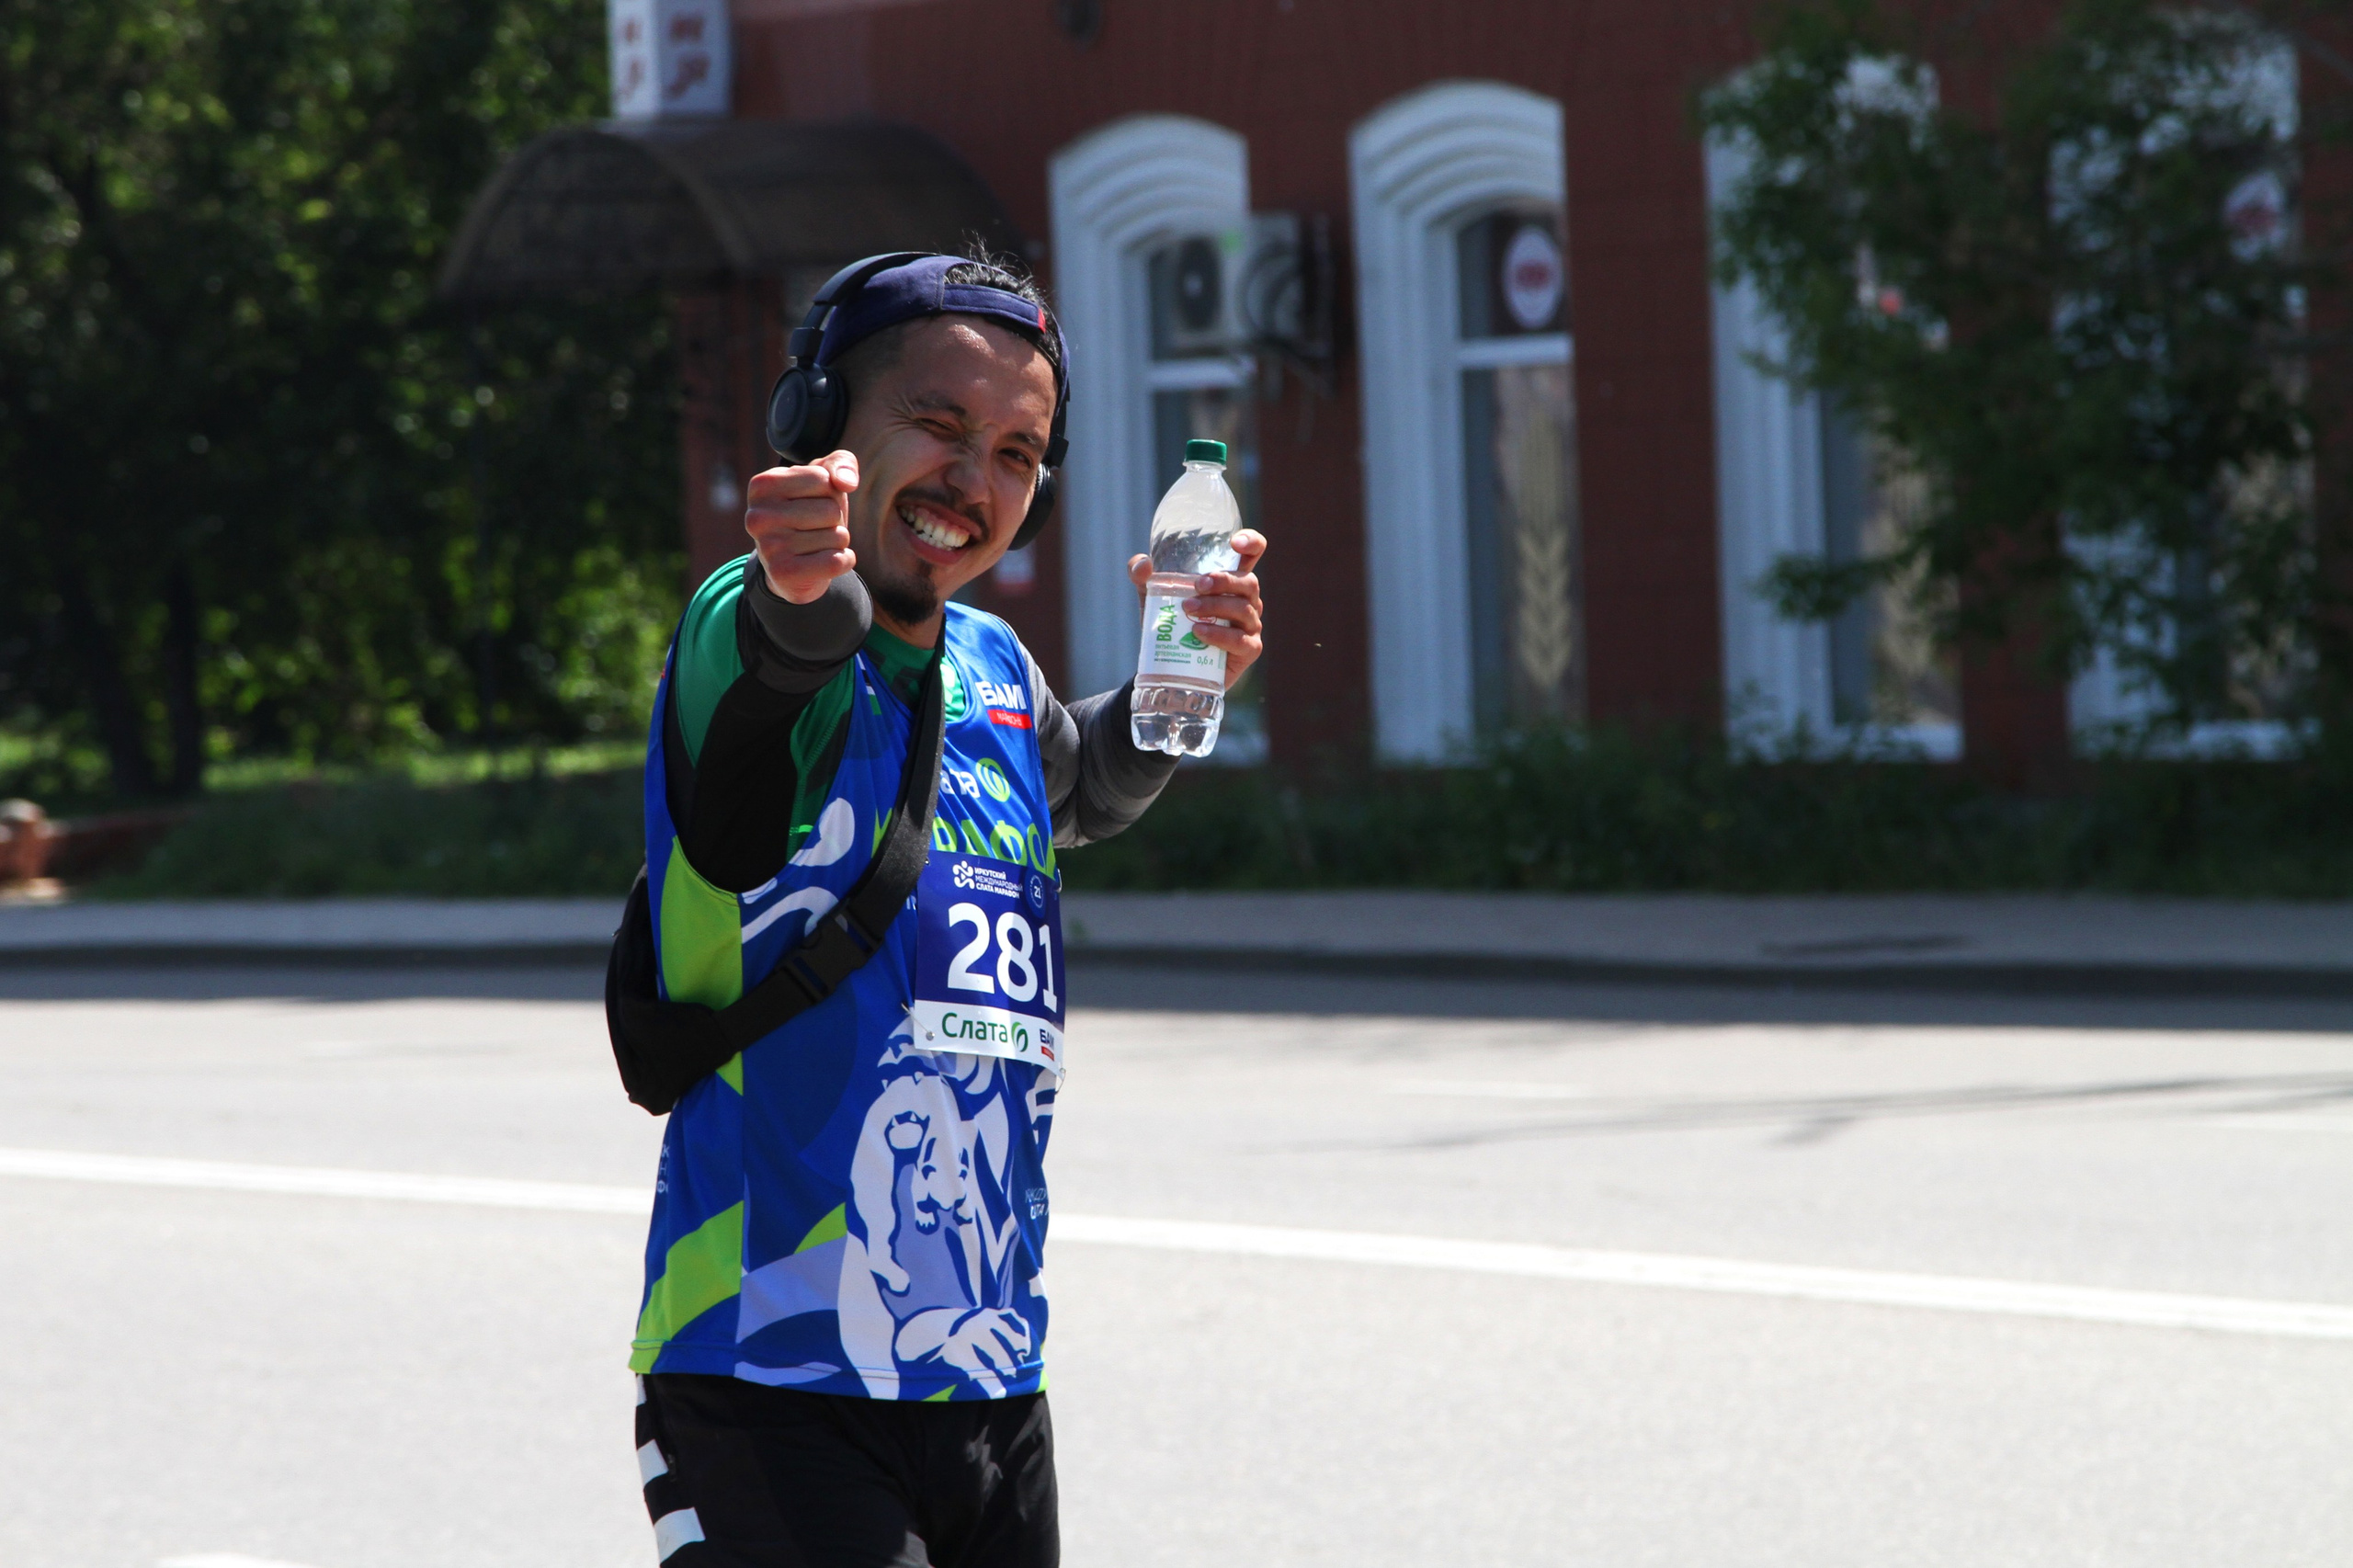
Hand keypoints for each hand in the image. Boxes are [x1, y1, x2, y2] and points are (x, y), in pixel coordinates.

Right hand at [746, 451, 857, 603]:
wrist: (793, 569)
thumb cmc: (811, 515)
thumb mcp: (824, 481)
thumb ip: (841, 463)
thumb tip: (846, 482)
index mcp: (763, 485)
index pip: (822, 478)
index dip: (830, 492)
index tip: (811, 502)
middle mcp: (758, 516)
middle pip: (831, 510)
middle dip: (834, 520)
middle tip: (814, 529)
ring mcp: (768, 546)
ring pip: (838, 537)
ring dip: (837, 542)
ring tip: (815, 545)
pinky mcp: (784, 574)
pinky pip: (837, 561)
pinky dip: (843, 561)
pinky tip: (824, 563)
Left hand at [1126, 529, 1265, 691]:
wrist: (1174, 669)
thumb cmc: (1172, 627)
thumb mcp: (1154, 600)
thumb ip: (1143, 579)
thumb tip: (1142, 563)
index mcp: (1230, 582)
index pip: (1252, 554)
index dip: (1251, 543)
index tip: (1234, 543)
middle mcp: (1246, 600)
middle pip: (1248, 581)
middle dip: (1223, 580)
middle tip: (1197, 585)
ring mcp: (1251, 625)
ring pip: (1243, 609)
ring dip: (1215, 607)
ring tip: (1188, 610)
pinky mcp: (1249, 650)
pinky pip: (1240, 640)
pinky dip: (1219, 635)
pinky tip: (1198, 632)